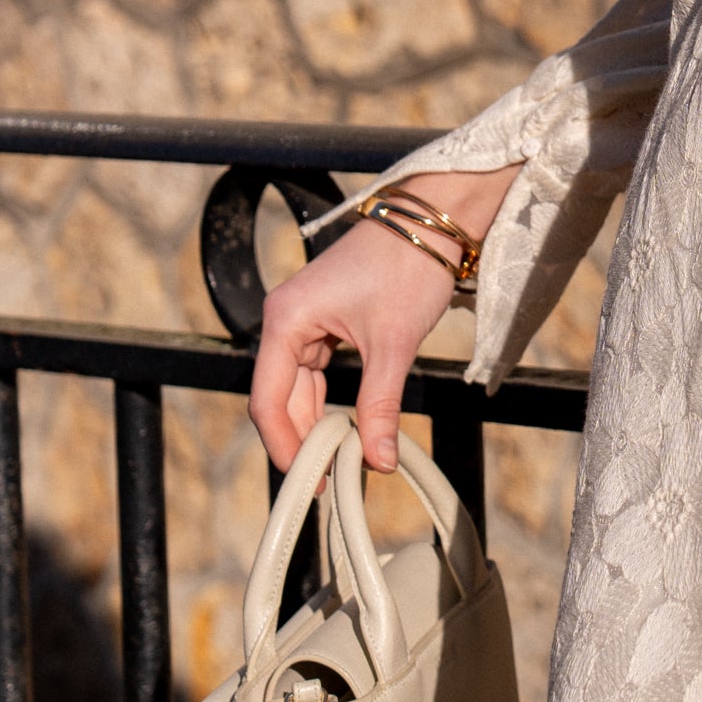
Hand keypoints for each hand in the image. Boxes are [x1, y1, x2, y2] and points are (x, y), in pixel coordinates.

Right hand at [248, 165, 517, 474]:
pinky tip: (349, 428)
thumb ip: (381, 405)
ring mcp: (305, 318)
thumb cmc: (408, 267)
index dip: (284, 446)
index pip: (267, 400)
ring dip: (317, 422)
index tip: (310, 481)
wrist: (433, 220)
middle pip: (279, 397)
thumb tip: (380, 460)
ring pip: (299, 387)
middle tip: (329, 480)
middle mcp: (286, 318)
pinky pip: (317, 372)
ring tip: (342, 462)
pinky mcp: (326, 319)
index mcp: (286, 320)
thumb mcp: (394, 344)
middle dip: (303, 439)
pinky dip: (330, 400)